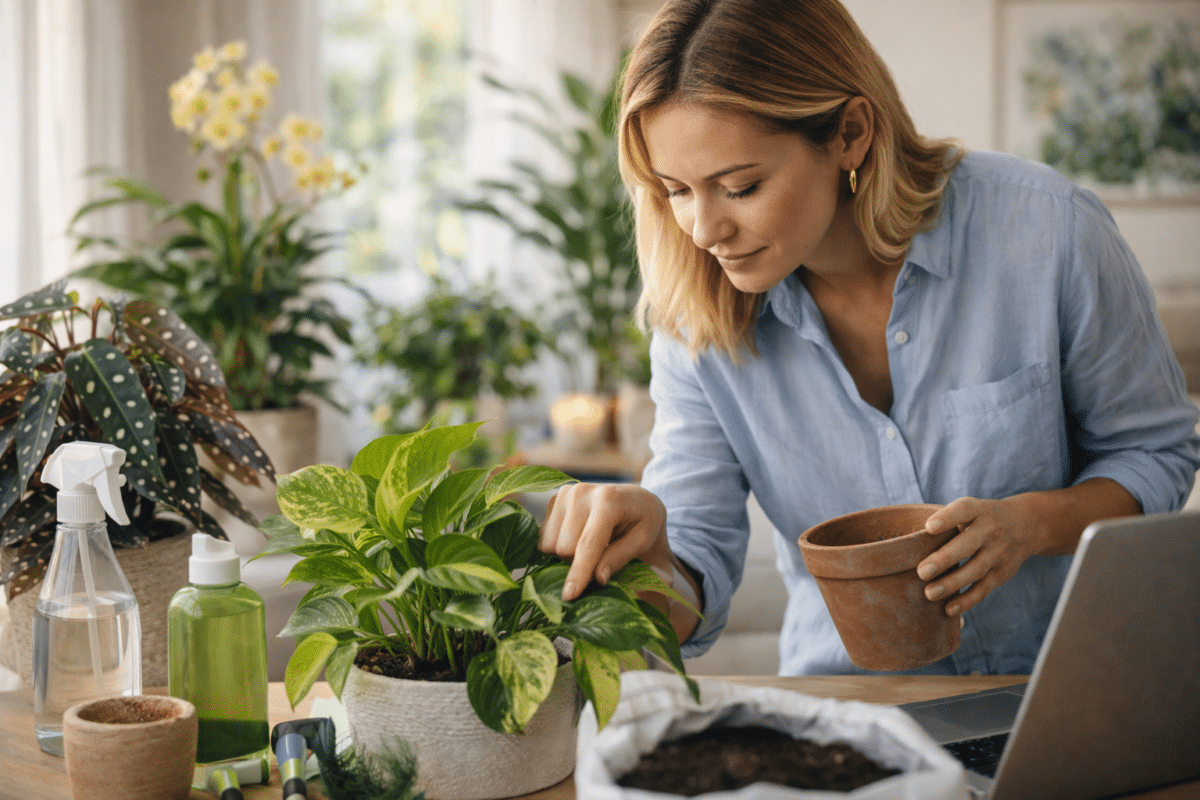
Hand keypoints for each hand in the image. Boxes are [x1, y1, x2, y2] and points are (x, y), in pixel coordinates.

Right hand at [539, 482, 672, 600]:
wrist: (635, 498)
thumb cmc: (643, 523)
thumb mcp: (642, 541)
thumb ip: (619, 558)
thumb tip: (597, 578)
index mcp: (609, 500)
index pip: (588, 543)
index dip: (579, 572)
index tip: (569, 596)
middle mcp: (582, 492)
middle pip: (565, 548)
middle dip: (579, 563)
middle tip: (601, 558)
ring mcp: (565, 493)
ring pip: (550, 544)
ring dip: (568, 556)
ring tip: (590, 546)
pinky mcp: (555, 498)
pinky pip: (543, 538)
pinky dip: (558, 546)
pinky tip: (577, 538)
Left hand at [916, 496, 1047, 616]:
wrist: (1025, 526)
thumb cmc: (981, 519)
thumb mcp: (971, 510)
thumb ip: (946, 520)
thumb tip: (908, 540)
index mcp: (978, 510)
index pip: (963, 510)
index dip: (946, 518)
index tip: (928, 527)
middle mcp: (990, 531)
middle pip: (967, 545)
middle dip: (944, 559)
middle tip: (921, 572)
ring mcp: (997, 554)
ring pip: (975, 570)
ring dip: (952, 584)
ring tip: (929, 593)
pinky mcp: (1001, 574)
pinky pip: (983, 589)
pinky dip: (967, 601)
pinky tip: (948, 609)